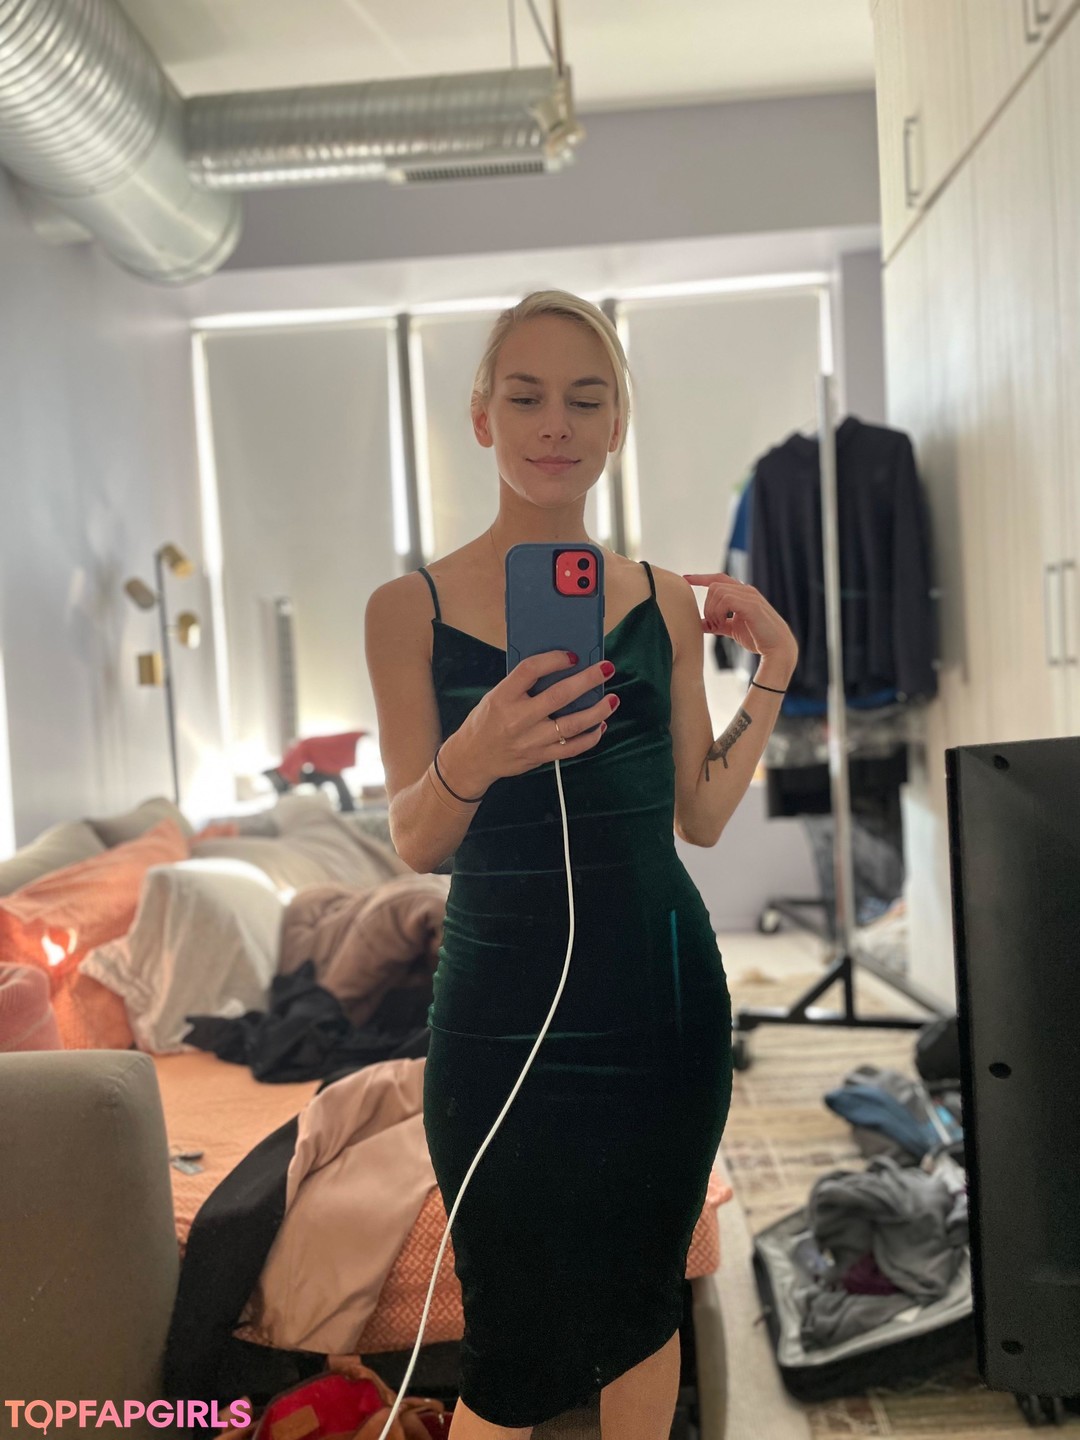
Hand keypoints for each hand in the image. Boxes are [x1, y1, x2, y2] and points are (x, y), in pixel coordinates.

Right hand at [442, 651, 615, 791]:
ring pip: (572, 725)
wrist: (472, 758)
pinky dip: (590, 737)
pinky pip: (571, 748)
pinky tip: (600, 725)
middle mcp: (517, 719)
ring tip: (612, 699)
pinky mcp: (539, 757)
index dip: (553, 660)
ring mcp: (530, 741)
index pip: (530, 671)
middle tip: (607, 668)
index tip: (572, 655)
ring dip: (597, 711)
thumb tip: (561, 669)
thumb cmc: (486, 721)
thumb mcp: (495, 696)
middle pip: (559, 696)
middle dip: (587, 680)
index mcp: (502, 697)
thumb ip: (522, 685)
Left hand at [682, 572, 797, 668]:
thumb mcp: (732, 629)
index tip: (685, 578)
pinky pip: (726, 599)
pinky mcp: (751, 605)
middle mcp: (746, 590)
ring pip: (717, 591)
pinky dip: (718, 612)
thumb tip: (700, 624)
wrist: (778, 648)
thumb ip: (717, 624)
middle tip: (711, 625)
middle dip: (707, 605)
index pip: (718, 579)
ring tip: (717, 626)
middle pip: (714, 585)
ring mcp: (749, 596)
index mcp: (742, 594)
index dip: (701, 578)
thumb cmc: (758, 638)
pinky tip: (722, 624)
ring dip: (712, 610)